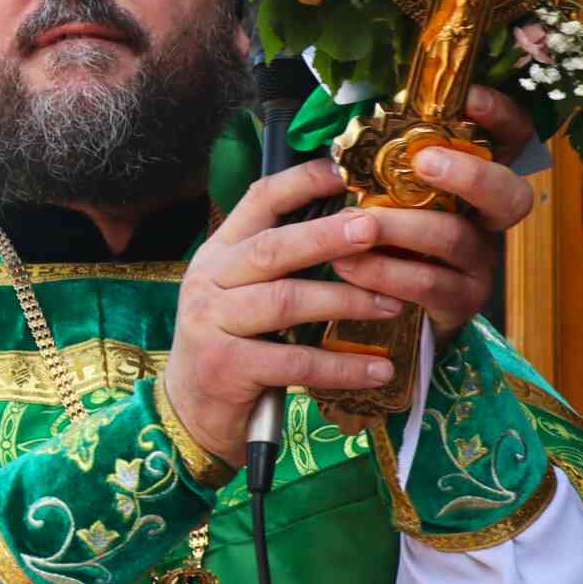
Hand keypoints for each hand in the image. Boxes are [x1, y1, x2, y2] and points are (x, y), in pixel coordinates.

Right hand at [165, 159, 401, 466]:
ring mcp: (211, 323)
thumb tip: (352, 224)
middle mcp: (209, 279)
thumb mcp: (242, 292)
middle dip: (326, 236)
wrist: (190, 412)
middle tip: (373, 228)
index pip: (259, 200)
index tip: (346, 171)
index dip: (302, 182)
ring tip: (392, 304)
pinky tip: (377, 368)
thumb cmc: (231, 344)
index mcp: (219, 251)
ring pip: (285, 301)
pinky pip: (295, 361)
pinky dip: (340, 365)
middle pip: (273, 248)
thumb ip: (280, 261)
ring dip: (345, 301)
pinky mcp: (226, 367)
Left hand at [328, 85, 537, 336]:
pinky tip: (349, 264)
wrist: (386, 308)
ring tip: (358, 222)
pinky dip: (384, 272)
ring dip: (403, 227)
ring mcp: (478, 263)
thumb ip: (387, 156)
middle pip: (510, 194)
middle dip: (471, 175)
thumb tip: (360, 120)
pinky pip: (428, 285)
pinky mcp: (458, 303)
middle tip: (425, 162)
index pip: (513, 138)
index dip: (500, 114)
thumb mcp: (387, 189)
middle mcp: (488, 220)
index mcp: (476, 178)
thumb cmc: (385, 232)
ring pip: (456, 239)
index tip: (468, 96)